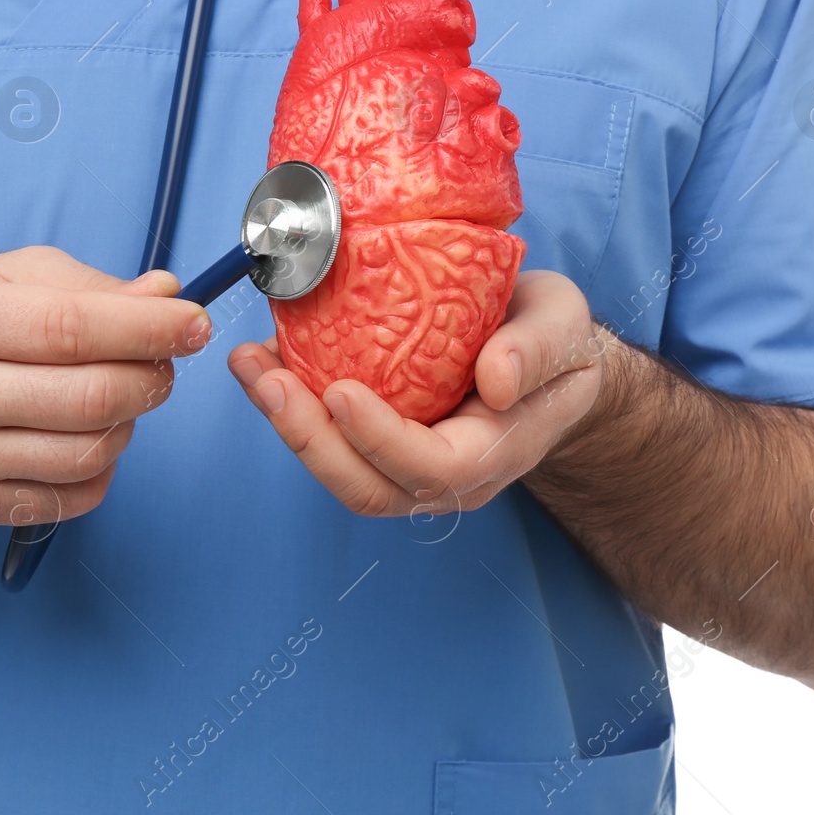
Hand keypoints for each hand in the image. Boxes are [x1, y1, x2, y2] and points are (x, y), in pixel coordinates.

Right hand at [0, 246, 210, 525]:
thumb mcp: (4, 276)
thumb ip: (89, 284)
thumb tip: (166, 297)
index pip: (74, 329)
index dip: (149, 328)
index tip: (194, 323)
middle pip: (92, 398)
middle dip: (152, 377)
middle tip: (162, 361)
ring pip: (92, 452)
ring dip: (129, 421)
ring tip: (117, 395)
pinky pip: (77, 496)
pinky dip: (104, 465)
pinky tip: (87, 435)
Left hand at [227, 270, 601, 517]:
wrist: (545, 354)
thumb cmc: (555, 340)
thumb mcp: (565, 328)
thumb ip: (540, 351)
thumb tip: (498, 380)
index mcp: (493, 453)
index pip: (432, 468)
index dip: (380, 438)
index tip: (339, 389)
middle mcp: (442, 475)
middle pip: (367, 486)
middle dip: (309, 438)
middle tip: (267, 378)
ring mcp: (403, 462)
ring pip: (337, 468)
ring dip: (285, 422)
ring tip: (248, 364)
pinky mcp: (375, 438)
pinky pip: (328, 437)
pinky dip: (290, 401)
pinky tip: (262, 357)